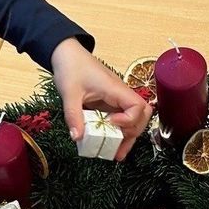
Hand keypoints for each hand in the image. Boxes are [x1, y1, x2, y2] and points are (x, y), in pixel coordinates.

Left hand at [51, 37, 151, 161]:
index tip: (111, 123)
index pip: (138, 106)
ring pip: (134, 120)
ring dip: (127, 137)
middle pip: (142, 116)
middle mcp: (120, 95)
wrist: (67, 54)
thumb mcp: (69, 93)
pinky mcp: (109, 104)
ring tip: (116, 154)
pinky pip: (120, 120)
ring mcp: (116, 100)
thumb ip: (73, 115)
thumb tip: (77, 138)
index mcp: (115, 89)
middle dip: (132, 133)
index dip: (129, 119)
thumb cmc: (71, 68)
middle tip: (117, 146)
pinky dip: (118, 133)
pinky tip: (111, 146)